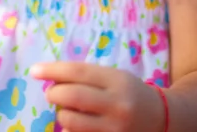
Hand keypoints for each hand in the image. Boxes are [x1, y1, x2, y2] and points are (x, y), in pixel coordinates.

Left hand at [31, 62, 164, 131]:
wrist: (162, 120)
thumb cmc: (130, 92)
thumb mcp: (113, 77)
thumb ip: (86, 77)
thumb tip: (51, 77)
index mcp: (117, 80)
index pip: (78, 72)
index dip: (52, 70)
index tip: (34, 70)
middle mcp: (117, 105)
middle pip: (72, 97)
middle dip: (53, 93)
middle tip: (50, 92)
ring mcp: (115, 129)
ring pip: (71, 121)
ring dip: (61, 114)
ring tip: (67, 109)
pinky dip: (70, 130)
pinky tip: (75, 124)